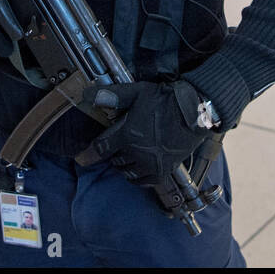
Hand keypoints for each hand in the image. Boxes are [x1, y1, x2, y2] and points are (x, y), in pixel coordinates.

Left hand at [78, 80, 211, 186]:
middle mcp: (137, 154)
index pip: (100, 150)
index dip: (87, 156)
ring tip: (130, 153)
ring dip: (125, 164)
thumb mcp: (136, 92)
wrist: (193, 112)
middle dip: (114, 152)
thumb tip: (87, 94)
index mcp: (127, 135)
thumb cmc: (164, 100)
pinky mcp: (163, 172)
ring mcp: (151, 165)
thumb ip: (112, 95)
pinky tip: (140, 166)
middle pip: (115, 161)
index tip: (80, 159)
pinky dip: (138, 175)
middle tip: (120, 143)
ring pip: (128, 172)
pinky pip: (142, 181)